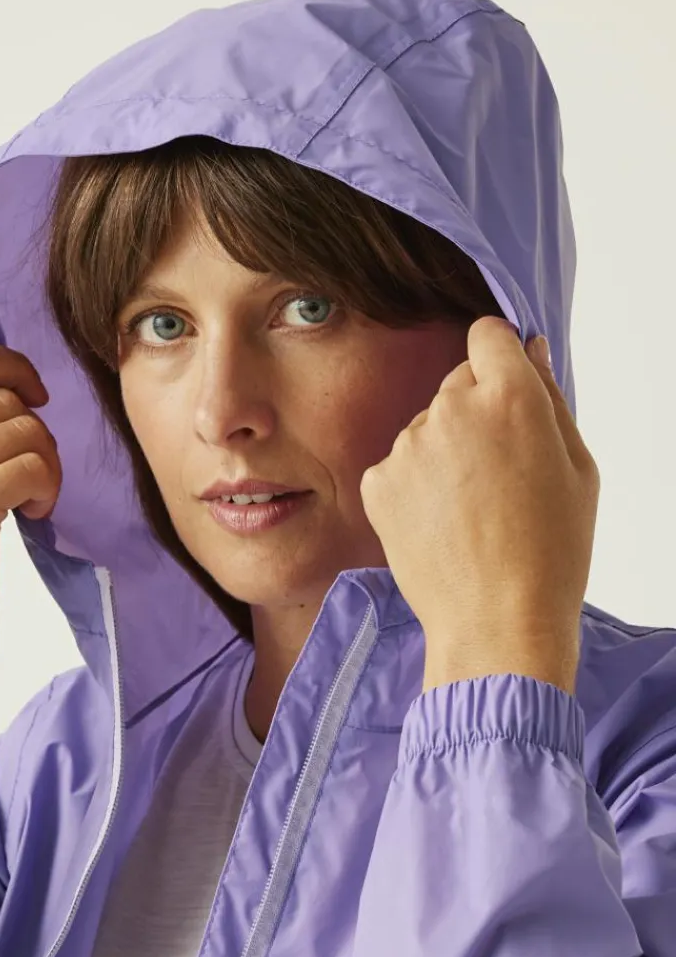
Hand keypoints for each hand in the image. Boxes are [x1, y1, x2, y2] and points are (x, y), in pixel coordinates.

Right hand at [0, 339, 61, 687]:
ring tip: (32, 500)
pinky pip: (34, 467)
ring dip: (47, 465)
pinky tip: (33, 516)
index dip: (14, 368)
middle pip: (4, 396)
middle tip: (34, 477)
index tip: (37, 398)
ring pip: (25, 429)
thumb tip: (13, 384)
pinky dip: (48, 489)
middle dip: (37, 432)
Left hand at [359, 317, 599, 695]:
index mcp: (509, 398)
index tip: (502, 381)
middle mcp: (450, 410)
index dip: (497, 357)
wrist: (496, 621)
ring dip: (442, 452)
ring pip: (426, 429)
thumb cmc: (551, 550)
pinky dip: (413, 486)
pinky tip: (438, 523)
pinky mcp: (377, 481)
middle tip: (498, 471)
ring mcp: (407, 446)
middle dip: (475, 413)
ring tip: (469, 508)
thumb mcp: (579, 468)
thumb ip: (549, 397)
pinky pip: (398, 466)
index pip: (488, 335)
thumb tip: (529, 351)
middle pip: (457, 385)